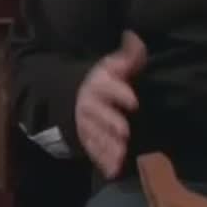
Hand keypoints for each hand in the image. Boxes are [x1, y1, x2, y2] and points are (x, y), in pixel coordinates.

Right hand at [75, 31, 146, 178]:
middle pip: (99, 115)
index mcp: (99, 83)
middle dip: (110, 123)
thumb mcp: (113, 64)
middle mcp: (90, 104)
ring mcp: (86, 123)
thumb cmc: (102, 78)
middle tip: (125, 132)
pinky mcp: (86, 138)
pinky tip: (112, 170)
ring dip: (107, 146)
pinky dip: (102, 160)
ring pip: (95, 135)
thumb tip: (135, 36)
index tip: (133, 101)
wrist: (71, 94)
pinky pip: (92, 150)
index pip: (108, 86)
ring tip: (120, 156)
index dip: (119, 93)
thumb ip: (128, 54)